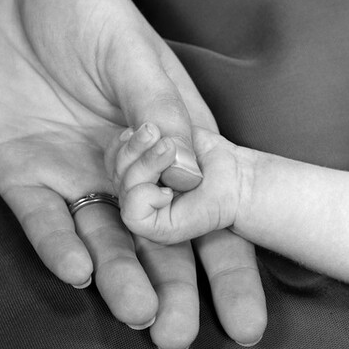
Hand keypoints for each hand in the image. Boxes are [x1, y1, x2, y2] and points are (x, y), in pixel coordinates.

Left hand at [0, 0, 266, 348]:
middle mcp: (129, 176)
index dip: (229, 269)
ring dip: (121, 279)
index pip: (209, 218)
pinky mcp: (23, 178)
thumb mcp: (129, 50)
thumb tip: (192, 172)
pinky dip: (59, 246)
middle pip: (158, 247)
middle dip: (172, 293)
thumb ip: (157, 109)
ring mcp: (76, 179)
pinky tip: (78, 271)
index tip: (246, 323)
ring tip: (139, 314)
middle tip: (177, 338)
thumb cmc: (84, 9)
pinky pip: (43, 221)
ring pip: (105, 244)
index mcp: (171, 146)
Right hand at [108, 122, 245, 243]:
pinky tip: (169, 187)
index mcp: (132, 166)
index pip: (109, 159)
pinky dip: (144, 196)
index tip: (140, 129)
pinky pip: (132, 216)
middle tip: (154, 132)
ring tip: (168, 149)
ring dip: (143, 165)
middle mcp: (133, 190)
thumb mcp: (168, 119)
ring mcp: (143, 210)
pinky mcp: (156, 230)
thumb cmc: (207, 151)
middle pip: (112, 173)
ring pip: (121, 191)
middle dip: (129, 149)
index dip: (119, 145)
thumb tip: (128, 148)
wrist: (239, 175)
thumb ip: (145, 119)